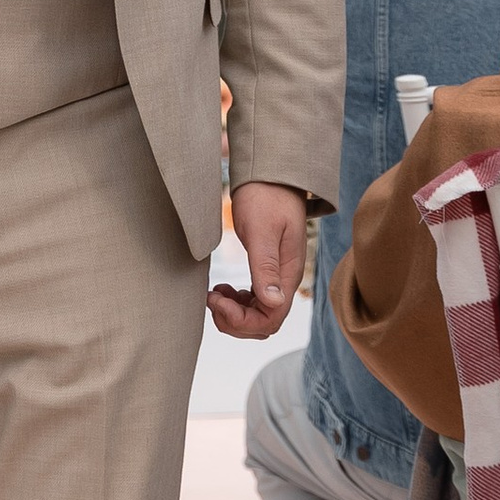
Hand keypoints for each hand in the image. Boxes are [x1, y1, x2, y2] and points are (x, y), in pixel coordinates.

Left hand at [209, 179, 310, 339]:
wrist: (271, 176)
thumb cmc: (266, 198)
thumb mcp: (262, 231)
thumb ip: (266, 267)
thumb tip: (273, 303)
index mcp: (287, 274)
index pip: (270, 318)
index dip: (241, 320)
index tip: (217, 300)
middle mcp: (285, 280)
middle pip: (264, 323)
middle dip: (235, 320)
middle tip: (211, 298)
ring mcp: (277, 275)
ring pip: (259, 314)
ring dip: (235, 313)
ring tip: (215, 294)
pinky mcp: (268, 268)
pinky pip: (255, 300)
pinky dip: (238, 303)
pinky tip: (224, 290)